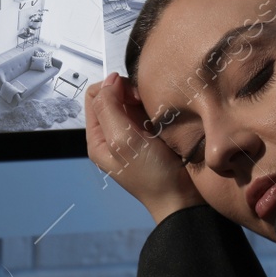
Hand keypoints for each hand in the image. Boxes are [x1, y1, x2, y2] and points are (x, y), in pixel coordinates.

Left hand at [86, 72, 205, 223]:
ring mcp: (131, 134)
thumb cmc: (152, 175)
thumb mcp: (123, 140)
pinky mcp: (150, 135)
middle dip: (129, 93)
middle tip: (145, 105)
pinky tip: (163, 118)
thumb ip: (110, 108)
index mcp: (98, 138)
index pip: (95, 95)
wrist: (181, 197)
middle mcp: (112, 134)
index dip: (112, 88)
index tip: (131, 96)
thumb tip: (110, 80)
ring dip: (144, 101)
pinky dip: (155, 109)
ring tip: (156, 114)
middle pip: (113, 96)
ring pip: (131, 101)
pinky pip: (148, 111)